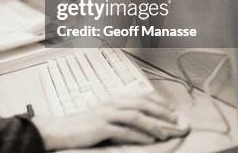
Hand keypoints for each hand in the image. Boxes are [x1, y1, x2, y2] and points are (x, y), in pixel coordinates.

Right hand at [32, 92, 177, 149]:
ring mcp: (106, 114)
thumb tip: (141, 121)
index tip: (173, 111)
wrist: (61, 130)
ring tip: (166, 132)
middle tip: (176, 121)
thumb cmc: (83, 126)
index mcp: (113, 99)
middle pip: (141, 104)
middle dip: (161, 113)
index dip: (159, 103)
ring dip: (153, 124)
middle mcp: (111, 104)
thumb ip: (120, 115)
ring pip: (135, 116)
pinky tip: (149, 140)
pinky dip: (138, 135)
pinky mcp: (101, 127)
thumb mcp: (103, 116)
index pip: (140, 96)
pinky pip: (124, 130)